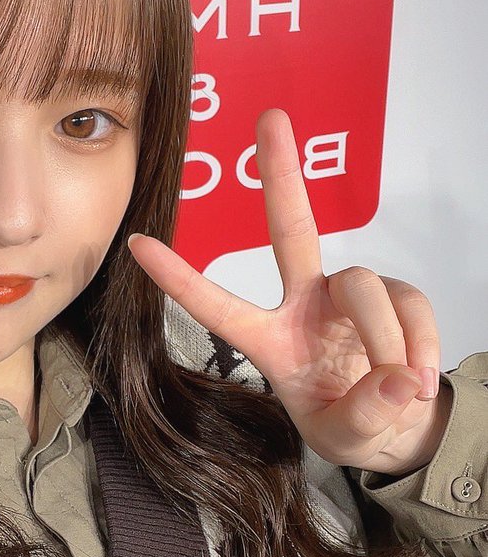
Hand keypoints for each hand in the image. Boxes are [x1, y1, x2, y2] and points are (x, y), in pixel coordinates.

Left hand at [128, 108, 449, 474]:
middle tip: (270, 117)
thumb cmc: (350, 424)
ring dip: (386, 340)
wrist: (396, 428)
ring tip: (401, 389)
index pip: (218, 305)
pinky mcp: (393, 293)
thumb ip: (362, 418)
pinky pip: (410, 306)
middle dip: (280, 173)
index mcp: (269, 339)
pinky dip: (421, 346)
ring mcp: (348, 294)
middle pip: (291, 228)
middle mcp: (303, 303)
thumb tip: (396, 382)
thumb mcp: (343, 439)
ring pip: (364, 285)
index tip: (136, 244)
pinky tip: (419, 380)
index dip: (179, 278)